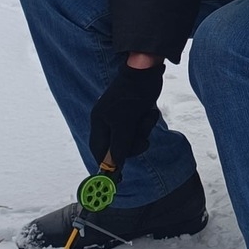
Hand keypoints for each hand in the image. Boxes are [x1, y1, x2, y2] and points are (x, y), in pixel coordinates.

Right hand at [88, 58, 163, 175]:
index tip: (118, 177)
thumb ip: (119, 145)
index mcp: (99, 122)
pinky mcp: (133, 113)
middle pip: (117, 146)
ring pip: (131, 138)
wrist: (147, 71)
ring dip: (142, 132)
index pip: (99, 150)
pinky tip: (149, 112)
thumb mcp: (125, 123)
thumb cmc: (133, 94)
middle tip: (143, 140)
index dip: (107, 164)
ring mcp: (120, 117)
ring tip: (147, 118)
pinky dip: (146, 123)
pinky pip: (139, 128)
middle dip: (132, 144)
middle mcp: (107, 120)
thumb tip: (114, 166)